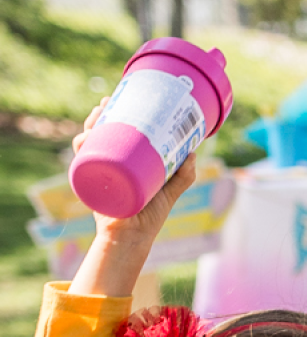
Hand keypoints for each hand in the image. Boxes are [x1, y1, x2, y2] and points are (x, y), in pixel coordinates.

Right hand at [68, 98, 199, 297]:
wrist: (136, 237)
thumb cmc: (150, 214)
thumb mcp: (170, 189)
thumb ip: (184, 173)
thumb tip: (194, 150)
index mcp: (123, 162)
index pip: (114, 134)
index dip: (114, 116)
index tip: (120, 99)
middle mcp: (108, 165)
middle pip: (98, 134)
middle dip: (98, 115)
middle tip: (108, 103)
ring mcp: (98, 173)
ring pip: (87, 144)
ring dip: (89, 126)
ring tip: (99, 115)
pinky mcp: (93, 185)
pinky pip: (83, 164)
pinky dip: (83, 149)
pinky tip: (86, 138)